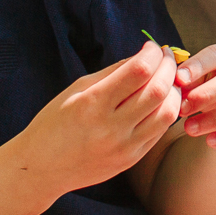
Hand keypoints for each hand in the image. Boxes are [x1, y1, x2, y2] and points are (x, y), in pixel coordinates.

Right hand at [18, 42, 181, 193]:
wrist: (42, 168)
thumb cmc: (55, 122)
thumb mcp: (76, 89)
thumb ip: (112, 72)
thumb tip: (144, 56)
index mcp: (92, 103)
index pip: (138, 71)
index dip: (152, 53)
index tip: (151, 47)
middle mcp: (111, 127)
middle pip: (157, 90)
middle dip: (168, 67)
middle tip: (165, 58)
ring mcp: (123, 146)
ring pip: (166, 113)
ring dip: (173, 91)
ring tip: (167, 80)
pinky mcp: (131, 159)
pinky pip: (159, 132)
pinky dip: (165, 111)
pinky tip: (160, 101)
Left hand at [175, 44, 215, 149]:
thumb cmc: (213, 92)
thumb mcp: (200, 81)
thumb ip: (189, 79)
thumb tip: (176, 81)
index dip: (199, 65)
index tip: (179, 79)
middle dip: (206, 94)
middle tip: (183, 108)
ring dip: (214, 119)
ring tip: (189, 128)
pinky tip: (209, 141)